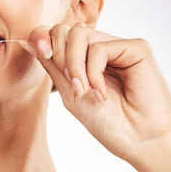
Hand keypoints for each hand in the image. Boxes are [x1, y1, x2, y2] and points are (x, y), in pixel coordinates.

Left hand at [22, 24, 170, 164]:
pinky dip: (93, 72)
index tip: (40, 51)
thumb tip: (29, 41)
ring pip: (79, 34)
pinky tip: (102, 93)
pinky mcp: (136, 48)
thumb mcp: (70, 93)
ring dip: (74, 65)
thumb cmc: (110, 123)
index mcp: (86, 58)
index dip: (42, 37)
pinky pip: (99, 48)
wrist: (141, 141)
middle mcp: (102, 48)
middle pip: (65, 29)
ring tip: (84, 90)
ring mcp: (119, 46)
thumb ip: (53, 66)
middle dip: (58, 55)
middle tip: (70, 83)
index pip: (57, 34)